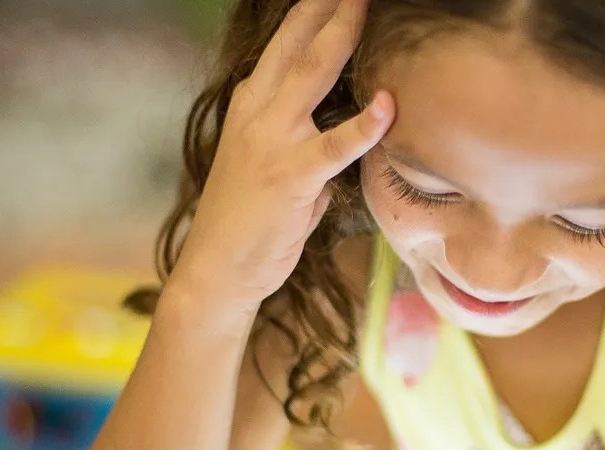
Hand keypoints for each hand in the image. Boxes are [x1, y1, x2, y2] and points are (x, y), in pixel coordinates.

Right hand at [171, 0, 392, 315]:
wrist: (218, 269)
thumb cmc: (252, 222)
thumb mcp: (274, 166)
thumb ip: (307, 143)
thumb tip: (345, 135)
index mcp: (251, 105)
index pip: (284, 44)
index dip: (312, 12)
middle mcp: (258, 113)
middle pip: (299, 45)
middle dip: (328, 7)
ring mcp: (272, 142)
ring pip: (312, 76)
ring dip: (342, 37)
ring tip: (364, 6)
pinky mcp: (290, 177)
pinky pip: (334, 147)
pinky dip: (362, 126)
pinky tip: (386, 105)